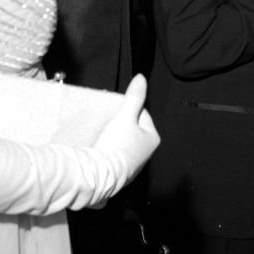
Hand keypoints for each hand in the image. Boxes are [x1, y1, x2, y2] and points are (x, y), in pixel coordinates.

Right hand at [92, 74, 159, 191]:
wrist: (100, 175)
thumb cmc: (115, 145)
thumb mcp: (125, 115)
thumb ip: (134, 96)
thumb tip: (141, 79)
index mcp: (153, 138)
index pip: (142, 114)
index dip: (129, 108)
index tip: (117, 109)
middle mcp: (146, 153)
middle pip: (133, 128)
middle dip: (121, 123)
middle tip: (110, 120)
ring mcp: (134, 164)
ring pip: (124, 142)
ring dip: (115, 137)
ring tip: (104, 134)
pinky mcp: (120, 173)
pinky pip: (116, 155)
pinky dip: (109, 150)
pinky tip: (101, 147)